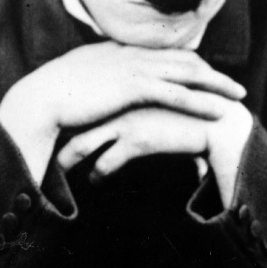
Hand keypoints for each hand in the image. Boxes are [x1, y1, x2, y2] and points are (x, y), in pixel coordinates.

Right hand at [0, 42, 245, 182]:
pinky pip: (177, 93)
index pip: (164, 53)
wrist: (39, 100)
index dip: (190, 63)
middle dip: (212, 72)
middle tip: (234, 86)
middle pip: (183, 59)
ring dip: (216, 85)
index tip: (208, 74)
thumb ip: (98, 79)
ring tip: (238, 97)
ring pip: (187, 73)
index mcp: (119, 51)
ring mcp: (133, 67)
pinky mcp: (134, 87)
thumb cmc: (53, 97)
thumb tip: (103, 88)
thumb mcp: (80, 81)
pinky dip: (201, 101)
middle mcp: (130, 53)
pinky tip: (218, 111)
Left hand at [56, 97, 253, 204]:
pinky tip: (94, 180)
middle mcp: (120, 101)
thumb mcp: (163, 94)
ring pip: (83, 143)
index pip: (86, 98)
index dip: (70, 111)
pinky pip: (106, 162)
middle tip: (47, 147)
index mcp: (123, 87)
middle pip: (75, 120)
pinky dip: (97, 173)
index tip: (58, 122)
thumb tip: (128, 99)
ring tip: (60, 170)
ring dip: (68, 160)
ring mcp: (126, 120)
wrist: (219, 122)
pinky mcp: (136, 141)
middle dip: (58, 136)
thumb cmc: (193, 109)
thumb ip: (144, 95)